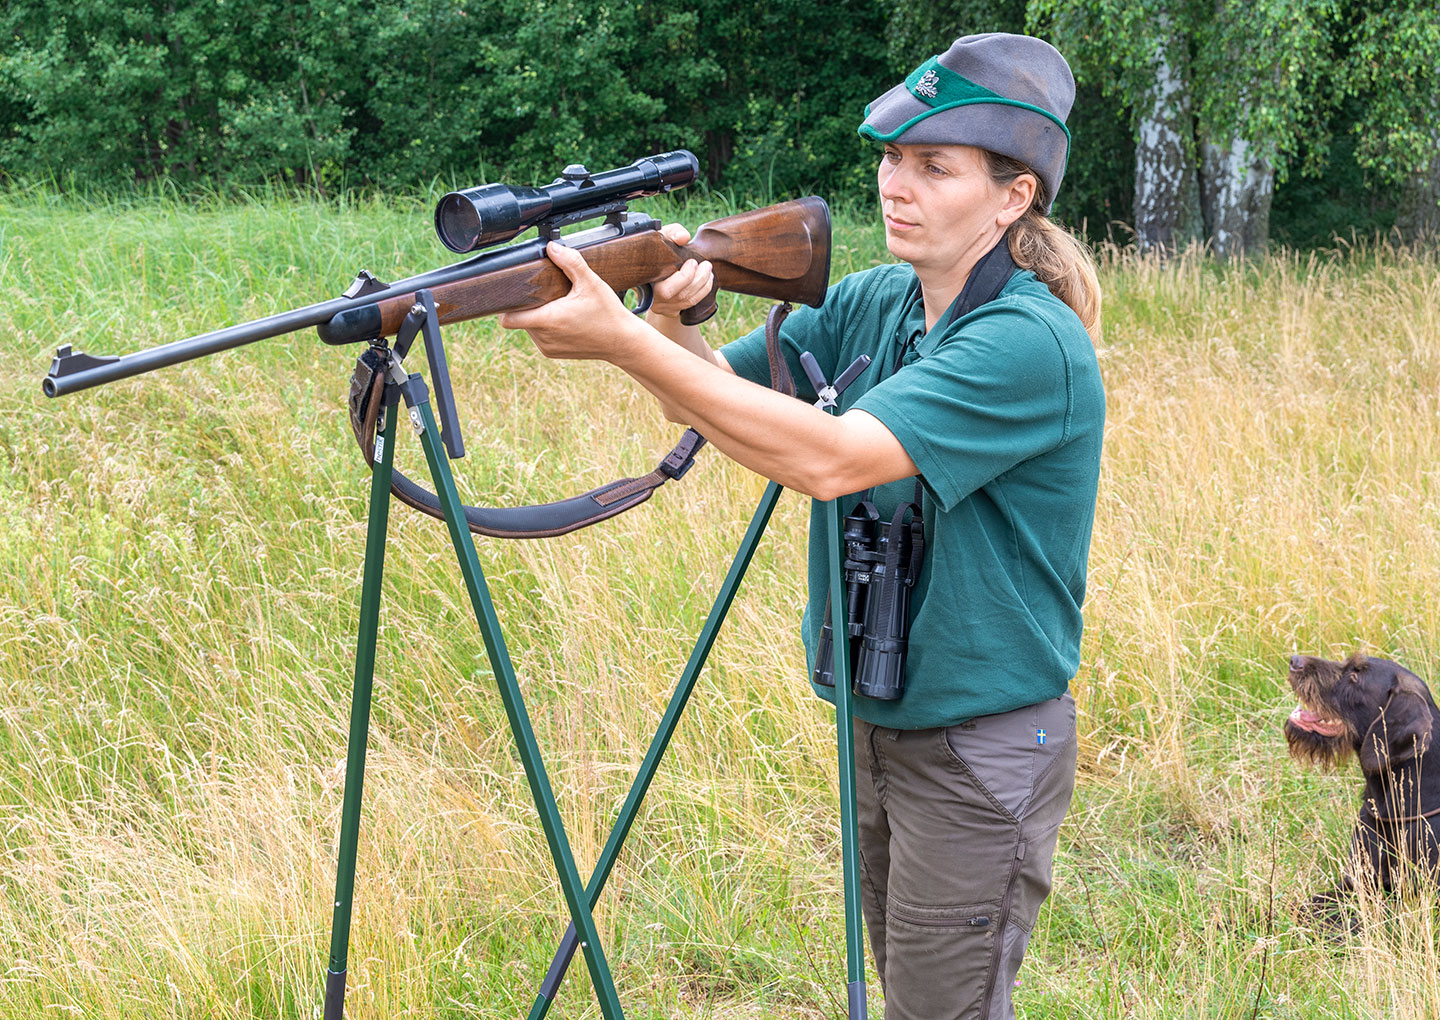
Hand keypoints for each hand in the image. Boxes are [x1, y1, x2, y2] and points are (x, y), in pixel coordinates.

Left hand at [498, 241, 638, 360]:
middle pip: (520, 318)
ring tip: (558, 306)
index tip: (515, 293)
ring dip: (537, 315)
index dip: (506, 304)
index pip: (508, 318)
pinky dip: (545, 327)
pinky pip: (539, 336)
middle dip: (528, 305)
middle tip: (549, 294)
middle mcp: (544, 338)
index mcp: (548, 320)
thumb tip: (551, 247)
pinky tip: (564, 320)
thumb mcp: (591, 283)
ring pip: (528, 327)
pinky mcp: (552, 353)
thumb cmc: (608, 313)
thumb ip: (570, 262)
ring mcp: (547, 348)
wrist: (623, 342)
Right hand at [647, 223, 714, 318]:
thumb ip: (672, 232)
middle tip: (706, 265)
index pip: (664, 290)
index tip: (693, 262)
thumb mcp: (662, 236)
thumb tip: (683, 237)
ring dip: (702, 286)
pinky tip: (706, 281)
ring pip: (685, 302)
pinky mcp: (669, 310)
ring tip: (708, 271)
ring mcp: (659, 307)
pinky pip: (688, 305)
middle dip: (696, 280)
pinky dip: (701, 293)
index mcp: (643, 282)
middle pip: (678, 296)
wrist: (650, 266)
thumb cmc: (657, 249)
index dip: (683, 278)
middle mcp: (650, 298)